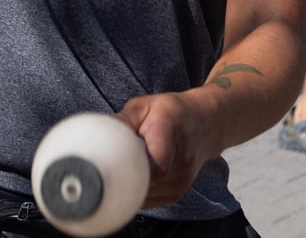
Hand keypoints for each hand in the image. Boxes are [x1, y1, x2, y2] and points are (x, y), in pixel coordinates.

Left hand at [116, 91, 216, 209]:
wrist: (207, 123)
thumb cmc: (172, 112)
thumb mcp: (145, 105)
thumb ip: (122, 121)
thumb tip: (99, 138)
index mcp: (169, 132)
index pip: (152, 164)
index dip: (128, 171)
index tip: (109, 170)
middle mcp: (180, 161)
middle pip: (143, 182)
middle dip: (122, 178)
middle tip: (106, 170)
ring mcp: (181, 181)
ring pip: (143, 195)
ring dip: (129, 185)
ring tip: (123, 167)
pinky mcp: (177, 193)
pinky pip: (148, 200)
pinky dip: (137, 191)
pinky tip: (133, 176)